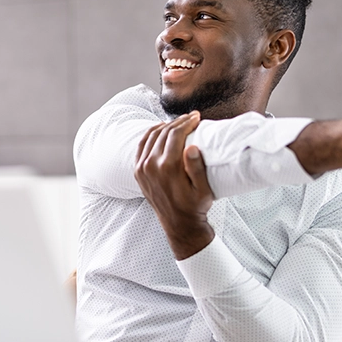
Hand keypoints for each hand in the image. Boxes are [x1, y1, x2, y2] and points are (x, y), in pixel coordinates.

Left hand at [134, 111, 215, 259]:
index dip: (187, 122)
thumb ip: (197, 168)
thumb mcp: (203, 190)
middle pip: (164, 133)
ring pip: (152, 136)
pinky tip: (161, 130)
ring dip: (165, 126)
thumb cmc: (195, 206)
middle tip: (191, 117)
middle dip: (178, 122)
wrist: (178, 224)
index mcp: (168, 168)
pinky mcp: (137, 171)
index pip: (175, 134)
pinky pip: (142, 145)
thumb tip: (192, 147)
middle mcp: (151, 166)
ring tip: (179, 122)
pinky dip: (151, 134)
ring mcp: (141, 168)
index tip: (196, 117)